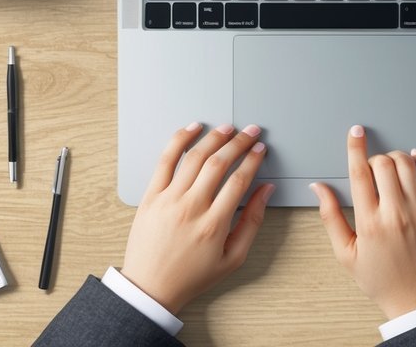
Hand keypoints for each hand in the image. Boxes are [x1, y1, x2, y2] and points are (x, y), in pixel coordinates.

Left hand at [120, 122, 273, 314]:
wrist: (150, 287)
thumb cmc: (191, 276)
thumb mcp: (232, 258)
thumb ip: (252, 222)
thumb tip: (265, 191)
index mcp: (214, 225)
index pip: (239, 181)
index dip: (253, 160)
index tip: (261, 149)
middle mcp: (191, 208)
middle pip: (219, 163)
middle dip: (239, 142)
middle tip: (251, 132)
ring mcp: (169, 199)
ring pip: (195, 157)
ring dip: (214, 137)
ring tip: (228, 128)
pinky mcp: (151, 195)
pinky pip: (165, 160)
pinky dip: (180, 140)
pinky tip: (192, 128)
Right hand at [311, 125, 415, 319]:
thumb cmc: (381, 279)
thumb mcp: (346, 253)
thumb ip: (330, 217)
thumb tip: (319, 187)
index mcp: (370, 223)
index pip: (359, 173)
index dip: (355, 147)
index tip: (356, 132)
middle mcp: (396, 214)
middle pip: (383, 164)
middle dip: (374, 158)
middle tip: (372, 169)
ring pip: (408, 165)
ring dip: (396, 157)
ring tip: (391, 166)